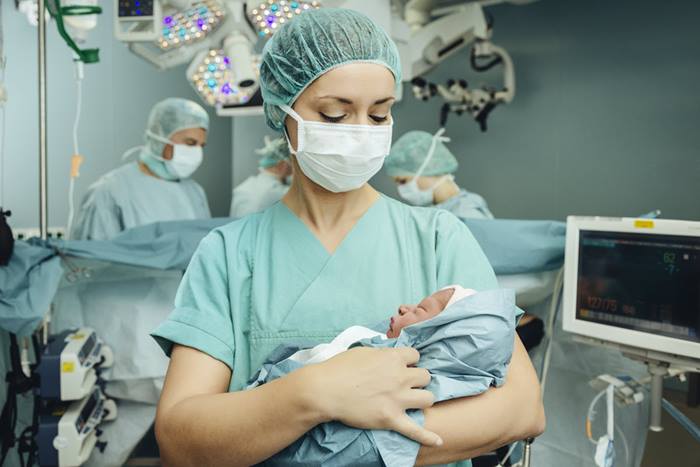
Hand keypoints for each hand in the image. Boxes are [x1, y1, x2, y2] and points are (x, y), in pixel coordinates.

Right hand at [304, 346, 441, 446]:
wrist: (324, 390)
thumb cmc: (339, 368)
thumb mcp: (363, 351)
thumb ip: (381, 353)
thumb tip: (389, 355)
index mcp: (393, 358)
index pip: (416, 355)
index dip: (410, 361)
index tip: (403, 366)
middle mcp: (400, 377)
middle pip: (425, 376)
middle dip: (417, 379)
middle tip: (406, 383)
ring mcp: (397, 399)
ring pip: (428, 398)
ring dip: (422, 399)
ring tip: (414, 401)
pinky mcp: (391, 419)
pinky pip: (415, 430)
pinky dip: (427, 437)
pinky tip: (438, 441)